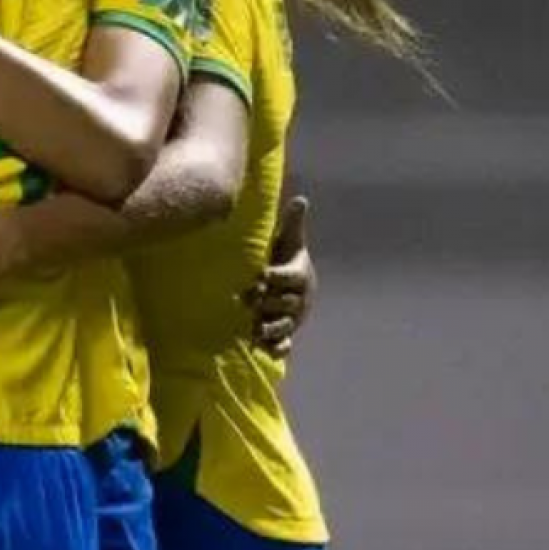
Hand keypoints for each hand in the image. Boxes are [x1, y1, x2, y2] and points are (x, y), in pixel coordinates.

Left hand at [247, 194, 313, 357]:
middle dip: (268, 301)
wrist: (292, 286)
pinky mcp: (286, 332)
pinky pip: (284, 343)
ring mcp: (292, 317)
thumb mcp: (289, 241)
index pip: (289, 278)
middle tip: (248, 299)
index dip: (276, 277)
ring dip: (272, 327)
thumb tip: (300, 198)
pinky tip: (268, 351)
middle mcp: (297, 299)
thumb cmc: (285, 258)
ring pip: (284, 324)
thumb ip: (292, 223)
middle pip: (284, 302)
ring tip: (257, 329)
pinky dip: (278, 348)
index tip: (262, 274)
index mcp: (298, 276)